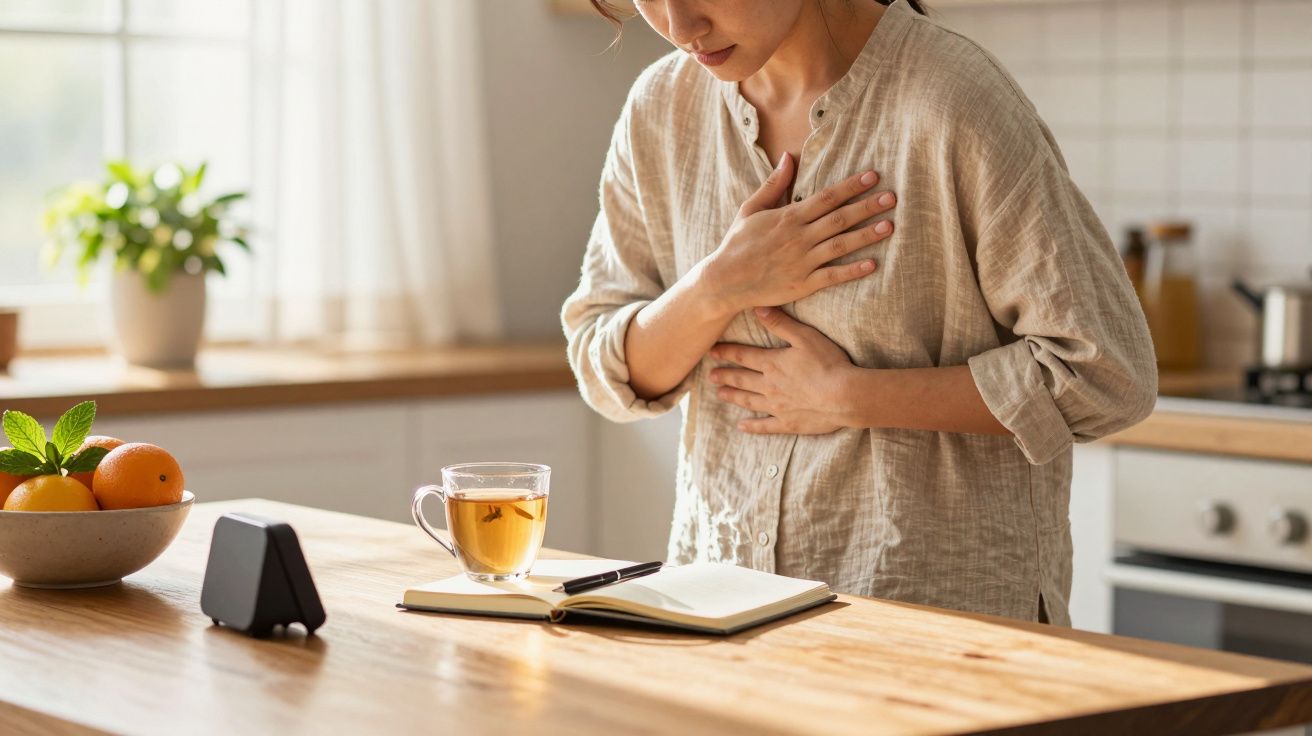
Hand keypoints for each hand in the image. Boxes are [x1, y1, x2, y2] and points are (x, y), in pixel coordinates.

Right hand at [699, 153, 896, 315]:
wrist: (724, 280)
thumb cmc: (737, 244)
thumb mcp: (750, 209)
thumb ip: (773, 184)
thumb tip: (788, 157)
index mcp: (788, 217)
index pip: (827, 197)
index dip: (852, 186)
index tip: (873, 177)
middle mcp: (799, 237)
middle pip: (839, 218)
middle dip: (867, 206)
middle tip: (892, 197)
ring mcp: (802, 261)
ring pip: (840, 245)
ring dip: (866, 235)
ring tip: (890, 226)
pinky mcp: (802, 285)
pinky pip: (832, 276)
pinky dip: (852, 271)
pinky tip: (872, 265)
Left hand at [708, 307, 857, 434]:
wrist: (844, 396)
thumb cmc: (828, 363)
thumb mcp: (805, 336)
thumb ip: (780, 323)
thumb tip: (757, 308)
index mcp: (772, 363)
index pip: (743, 355)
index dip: (726, 352)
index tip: (711, 351)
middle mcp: (769, 385)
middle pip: (741, 379)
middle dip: (725, 375)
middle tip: (710, 376)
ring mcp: (777, 406)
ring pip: (748, 401)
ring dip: (733, 396)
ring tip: (720, 394)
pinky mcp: (788, 423)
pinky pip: (765, 425)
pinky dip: (752, 426)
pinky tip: (742, 426)